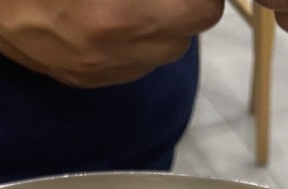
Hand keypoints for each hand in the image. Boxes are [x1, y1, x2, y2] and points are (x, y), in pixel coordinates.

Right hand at [0, 0, 224, 86]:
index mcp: (124, 14)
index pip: (202, 9)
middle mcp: (118, 52)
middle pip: (187, 36)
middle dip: (183, 6)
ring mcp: (101, 71)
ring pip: (161, 56)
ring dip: (161, 28)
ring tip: (135, 1)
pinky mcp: (84, 81)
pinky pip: (131, 68)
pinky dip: (134, 45)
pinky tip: (110, 18)